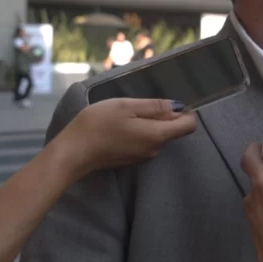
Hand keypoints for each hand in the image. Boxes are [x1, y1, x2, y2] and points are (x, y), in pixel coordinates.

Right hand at [51, 98, 195, 179]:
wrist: (74, 152)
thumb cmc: (99, 124)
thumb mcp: (127, 106)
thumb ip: (155, 107)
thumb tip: (178, 108)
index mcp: (157, 135)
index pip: (188, 126)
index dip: (185, 112)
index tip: (168, 102)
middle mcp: (155, 149)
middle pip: (172, 130)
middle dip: (162, 116)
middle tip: (137, 106)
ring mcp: (143, 157)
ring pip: (157, 135)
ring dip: (148, 123)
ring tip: (125, 115)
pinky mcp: (131, 159)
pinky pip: (145, 142)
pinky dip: (139, 132)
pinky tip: (120, 126)